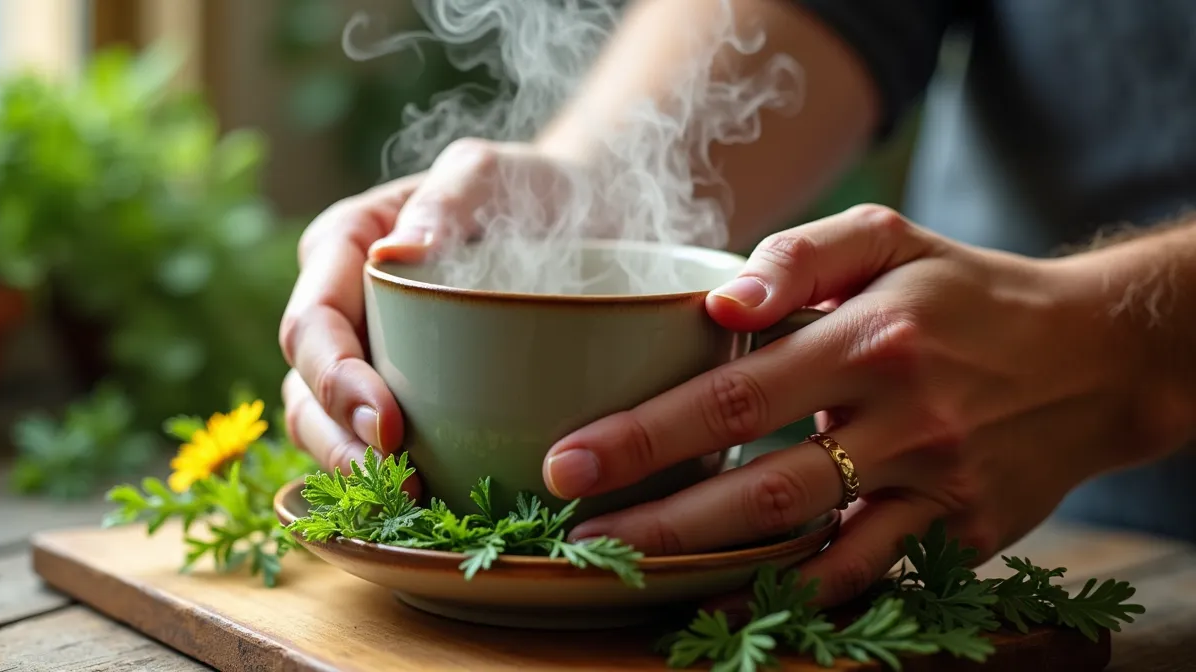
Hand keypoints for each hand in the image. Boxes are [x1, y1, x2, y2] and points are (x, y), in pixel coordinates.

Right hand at [279, 139, 582, 494]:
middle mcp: (341, 304)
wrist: (575, 218)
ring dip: (353, 471)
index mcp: (343, 246)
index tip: (387, 425)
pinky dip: (387, 474)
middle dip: (337, 442)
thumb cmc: (524, 186)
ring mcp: (365, 352)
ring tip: (408, 501)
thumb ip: (448, 197)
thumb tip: (398, 251)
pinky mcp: (400, 389)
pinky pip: (373, 440)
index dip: (336, 381)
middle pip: (304, 388)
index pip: (313, 323)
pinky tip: (428, 503)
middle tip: (396, 482)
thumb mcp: (490, 172)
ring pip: (324, 424)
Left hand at [541, 204, 1184, 606]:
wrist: (1092, 357)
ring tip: (634, 573)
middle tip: (576, 536)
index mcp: (869, 336)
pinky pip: (867, 572)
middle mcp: (902, 416)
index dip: (643, 437)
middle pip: (758, 484)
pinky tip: (735, 599)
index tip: (568, 463)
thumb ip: (798, 255)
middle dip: (655, 519)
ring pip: (808, 542)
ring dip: (713, 565)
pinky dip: (798, 592)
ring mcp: (935, 483)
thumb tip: (719, 306)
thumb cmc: (963, 291)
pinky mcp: (961, 532)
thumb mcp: (889, 238)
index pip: (733, 394)